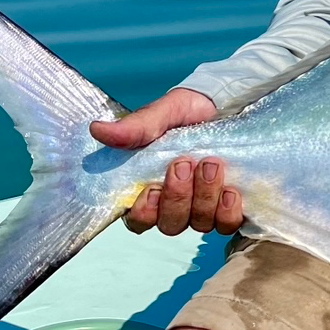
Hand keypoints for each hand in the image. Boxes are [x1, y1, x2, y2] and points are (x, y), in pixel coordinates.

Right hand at [90, 88, 243, 235]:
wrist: (225, 105)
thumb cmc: (186, 113)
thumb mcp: (162, 114)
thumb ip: (135, 128)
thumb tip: (98, 129)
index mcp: (149, 189)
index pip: (138, 220)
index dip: (144, 212)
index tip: (151, 189)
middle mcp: (176, 205)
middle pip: (171, 224)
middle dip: (178, 197)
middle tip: (186, 163)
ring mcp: (204, 209)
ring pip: (200, 223)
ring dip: (205, 196)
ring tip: (212, 164)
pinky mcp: (229, 207)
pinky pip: (228, 224)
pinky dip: (228, 211)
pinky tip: (231, 191)